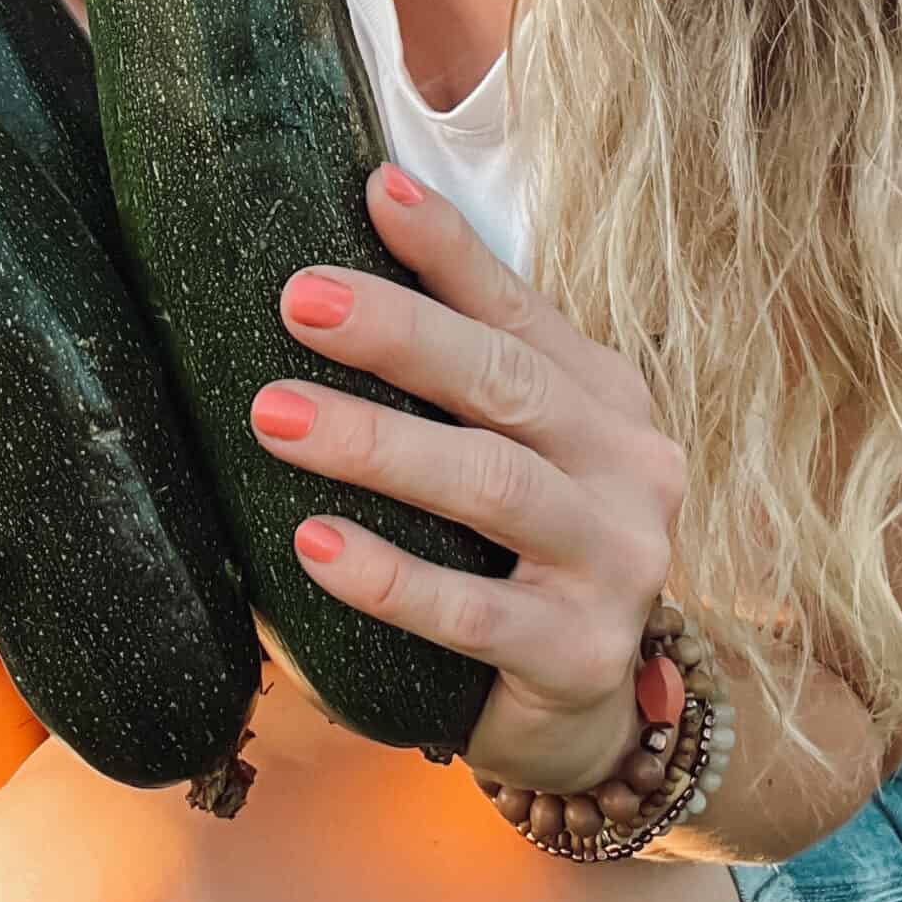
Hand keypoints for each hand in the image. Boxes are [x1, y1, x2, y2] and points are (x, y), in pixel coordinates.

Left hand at [249, 164, 688, 795]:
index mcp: (604, 398)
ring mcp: (617, 561)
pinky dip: (391, 576)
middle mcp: (628, 466)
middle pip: (505, 383)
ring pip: (491, 485)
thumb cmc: (515, 555)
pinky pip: (474, 612)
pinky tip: (314, 546)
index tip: (372, 190)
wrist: (586, 711)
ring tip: (273, 416)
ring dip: (378, 445)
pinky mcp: (581, 653)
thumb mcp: (504, 448)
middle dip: (398, 334)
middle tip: (296, 300)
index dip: (447, 250)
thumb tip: (329, 264)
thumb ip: (454, 371)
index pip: (518, 308)